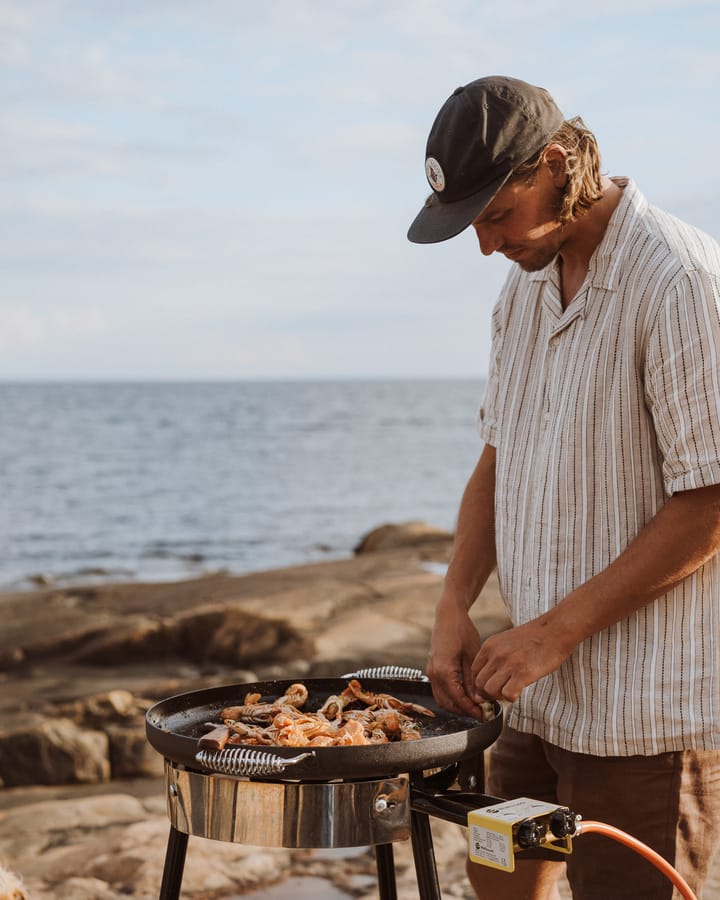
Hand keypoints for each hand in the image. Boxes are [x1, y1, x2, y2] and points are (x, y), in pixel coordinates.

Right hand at [426, 597, 487, 718]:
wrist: (448, 616)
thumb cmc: (462, 631)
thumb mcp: (472, 655)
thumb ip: (473, 680)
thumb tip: (478, 700)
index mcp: (443, 671)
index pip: (457, 699)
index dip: (471, 709)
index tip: (484, 714)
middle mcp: (433, 674)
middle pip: (447, 704)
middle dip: (464, 711)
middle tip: (481, 712)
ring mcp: (431, 672)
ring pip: (442, 699)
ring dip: (457, 706)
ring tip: (475, 705)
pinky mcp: (433, 669)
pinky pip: (440, 690)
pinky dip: (452, 697)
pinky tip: (466, 694)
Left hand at [470, 618, 571, 702]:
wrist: (555, 629)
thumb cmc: (534, 638)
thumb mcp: (506, 641)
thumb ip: (495, 657)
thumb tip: (487, 680)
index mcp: (490, 646)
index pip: (473, 672)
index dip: (481, 684)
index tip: (491, 687)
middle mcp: (496, 654)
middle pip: (478, 684)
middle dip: (488, 693)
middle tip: (501, 692)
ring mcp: (509, 664)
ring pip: (489, 691)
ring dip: (499, 696)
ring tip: (510, 691)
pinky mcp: (523, 673)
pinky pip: (507, 694)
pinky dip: (512, 697)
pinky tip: (520, 690)